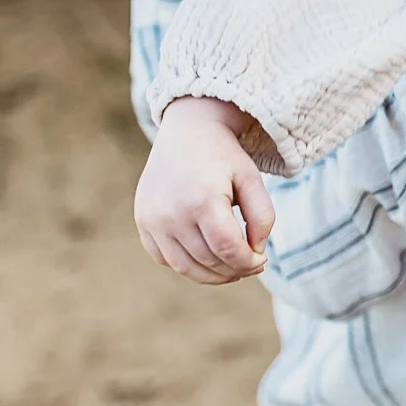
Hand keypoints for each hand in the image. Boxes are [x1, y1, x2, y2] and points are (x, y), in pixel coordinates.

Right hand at [134, 97, 274, 283]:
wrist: (187, 130)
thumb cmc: (224, 156)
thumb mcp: (252, 179)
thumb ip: (262, 217)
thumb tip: (255, 254)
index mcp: (203, 199)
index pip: (229, 250)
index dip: (249, 262)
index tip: (261, 260)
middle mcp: (172, 212)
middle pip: (209, 262)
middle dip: (235, 270)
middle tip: (251, 264)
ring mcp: (152, 219)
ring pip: (185, 267)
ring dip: (212, 275)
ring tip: (231, 267)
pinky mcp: (143, 222)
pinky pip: (166, 259)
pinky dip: (187, 265)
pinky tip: (206, 255)